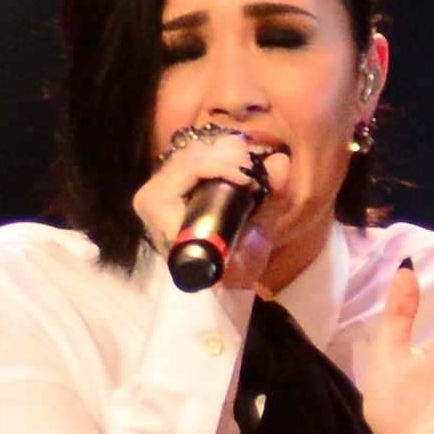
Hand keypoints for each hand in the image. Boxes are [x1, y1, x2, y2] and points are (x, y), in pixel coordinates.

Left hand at [131, 127, 289, 290]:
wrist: (217, 282)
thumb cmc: (230, 273)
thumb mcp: (254, 247)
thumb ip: (268, 206)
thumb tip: (280, 162)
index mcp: (160, 211)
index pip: (188, 168)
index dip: (222, 165)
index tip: (250, 178)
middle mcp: (152, 194)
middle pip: (191, 155)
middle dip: (227, 155)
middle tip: (256, 165)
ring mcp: (157, 188)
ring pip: (192, 151)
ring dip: (225, 152)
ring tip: (251, 164)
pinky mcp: (167, 185)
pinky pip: (192, 157)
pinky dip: (218, 155)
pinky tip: (238, 161)